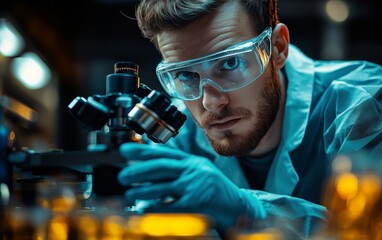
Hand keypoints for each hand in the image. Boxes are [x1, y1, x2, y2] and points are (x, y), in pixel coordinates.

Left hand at [117, 142, 265, 228]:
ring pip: (162, 186)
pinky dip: (154, 207)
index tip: (125, 150)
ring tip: (128, 194)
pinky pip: (170, 206)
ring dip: (141, 190)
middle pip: (161, 167)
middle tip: (122, 176)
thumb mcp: (199, 173)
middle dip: (138, 170)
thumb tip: (150, 170)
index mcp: (192, 162)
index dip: (143, 151)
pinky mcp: (197, 203)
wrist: (239, 207)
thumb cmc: (216, 191)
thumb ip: (179, 169)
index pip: (165, 153)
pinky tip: (144, 209)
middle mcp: (193, 170)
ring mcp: (195, 186)